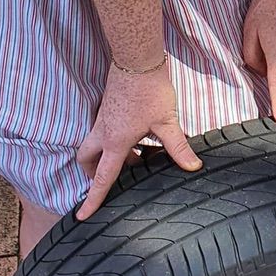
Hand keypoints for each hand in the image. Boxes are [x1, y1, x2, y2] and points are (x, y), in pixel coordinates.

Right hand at [76, 64, 201, 219]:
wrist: (136, 59)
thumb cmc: (150, 90)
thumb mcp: (168, 123)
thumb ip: (178, 148)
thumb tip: (193, 167)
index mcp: (115, 142)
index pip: (102, 178)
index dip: (93, 199)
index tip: (82, 216)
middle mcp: (103, 132)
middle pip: (88, 161)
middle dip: (92, 174)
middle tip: (109, 182)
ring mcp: (103, 119)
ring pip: (94, 145)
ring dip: (107, 157)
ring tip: (136, 159)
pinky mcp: (108, 109)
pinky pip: (104, 132)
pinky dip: (116, 142)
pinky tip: (139, 138)